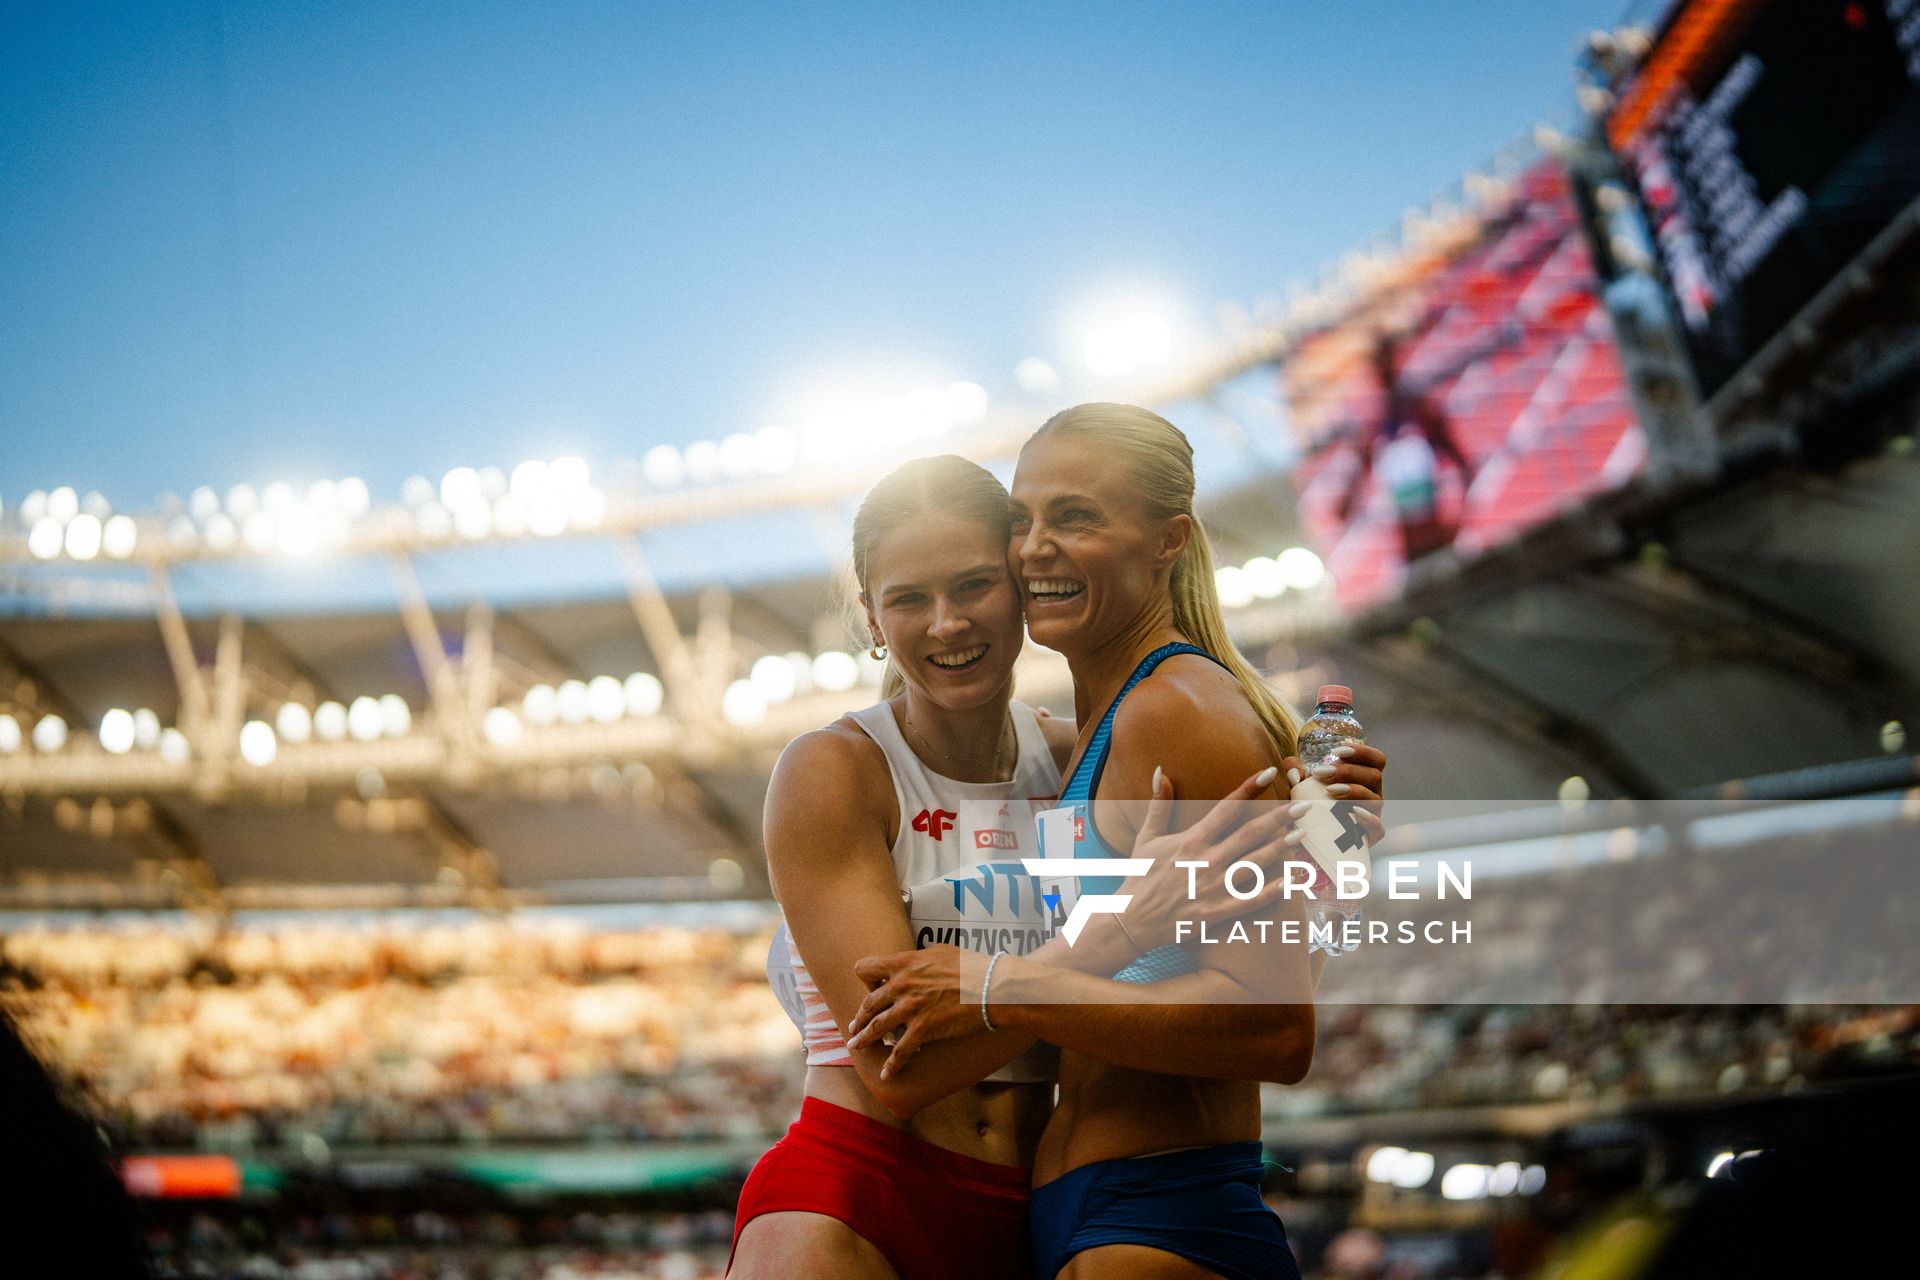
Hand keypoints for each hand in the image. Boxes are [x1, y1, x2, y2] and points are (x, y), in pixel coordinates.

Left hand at [844, 944, 985, 1077]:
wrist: (990, 986)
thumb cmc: (970, 966)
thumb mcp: (939, 951)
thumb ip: (918, 959)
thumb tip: (913, 962)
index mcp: (903, 963)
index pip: (864, 968)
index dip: (865, 978)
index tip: (869, 988)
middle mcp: (900, 985)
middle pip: (868, 1003)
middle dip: (859, 1017)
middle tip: (854, 1025)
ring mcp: (909, 1009)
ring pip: (876, 1028)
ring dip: (864, 1039)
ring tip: (856, 1045)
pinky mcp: (922, 1029)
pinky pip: (900, 1051)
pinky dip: (891, 1065)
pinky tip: (886, 1074)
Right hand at [1122, 764, 1296, 945]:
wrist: (1131, 920)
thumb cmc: (1139, 876)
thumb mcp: (1147, 836)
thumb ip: (1159, 804)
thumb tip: (1162, 770)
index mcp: (1191, 840)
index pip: (1227, 807)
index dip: (1250, 788)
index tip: (1271, 772)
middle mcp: (1206, 860)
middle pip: (1250, 834)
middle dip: (1279, 818)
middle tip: (1304, 805)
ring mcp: (1213, 888)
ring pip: (1255, 864)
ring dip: (1281, 849)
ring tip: (1302, 834)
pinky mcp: (1217, 912)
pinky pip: (1251, 900)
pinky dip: (1272, 891)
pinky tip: (1293, 881)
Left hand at [1286, 744, 1386, 846]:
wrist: (1311, 842)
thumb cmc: (1308, 807)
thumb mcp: (1298, 787)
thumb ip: (1294, 773)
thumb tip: (1293, 768)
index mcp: (1362, 778)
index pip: (1375, 759)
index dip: (1361, 752)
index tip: (1336, 751)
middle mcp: (1372, 794)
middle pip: (1374, 776)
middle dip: (1348, 771)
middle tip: (1322, 773)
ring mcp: (1373, 815)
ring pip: (1376, 799)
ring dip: (1354, 791)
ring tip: (1330, 791)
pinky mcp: (1370, 836)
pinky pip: (1378, 827)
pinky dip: (1369, 819)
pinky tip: (1354, 813)